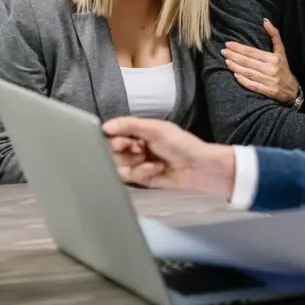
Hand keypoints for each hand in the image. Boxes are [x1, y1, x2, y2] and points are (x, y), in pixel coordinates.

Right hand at [103, 117, 236, 198]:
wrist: (198, 167)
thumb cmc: (181, 144)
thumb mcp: (155, 129)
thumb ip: (129, 125)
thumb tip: (105, 126)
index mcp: (139, 131)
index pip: (114, 134)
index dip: (114, 138)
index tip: (121, 140)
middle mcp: (136, 147)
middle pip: (112, 151)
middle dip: (124, 151)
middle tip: (138, 149)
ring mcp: (139, 163)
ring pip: (119, 166)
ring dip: (134, 163)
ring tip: (149, 160)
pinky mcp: (143, 179)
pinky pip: (131, 177)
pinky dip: (143, 172)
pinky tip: (157, 168)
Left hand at [222, 19, 300, 104]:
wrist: (292, 89)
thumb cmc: (283, 68)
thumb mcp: (281, 51)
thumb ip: (274, 35)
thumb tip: (265, 21)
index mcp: (274, 58)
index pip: (252, 52)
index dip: (239, 48)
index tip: (228, 44)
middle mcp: (271, 69)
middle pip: (248, 62)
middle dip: (234, 56)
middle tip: (223, 51)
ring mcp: (270, 81)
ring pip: (249, 73)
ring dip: (235, 67)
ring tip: (226, 61)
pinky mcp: (268, 92)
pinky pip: (253, 86)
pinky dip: (243, 81)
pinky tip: (235, 75)